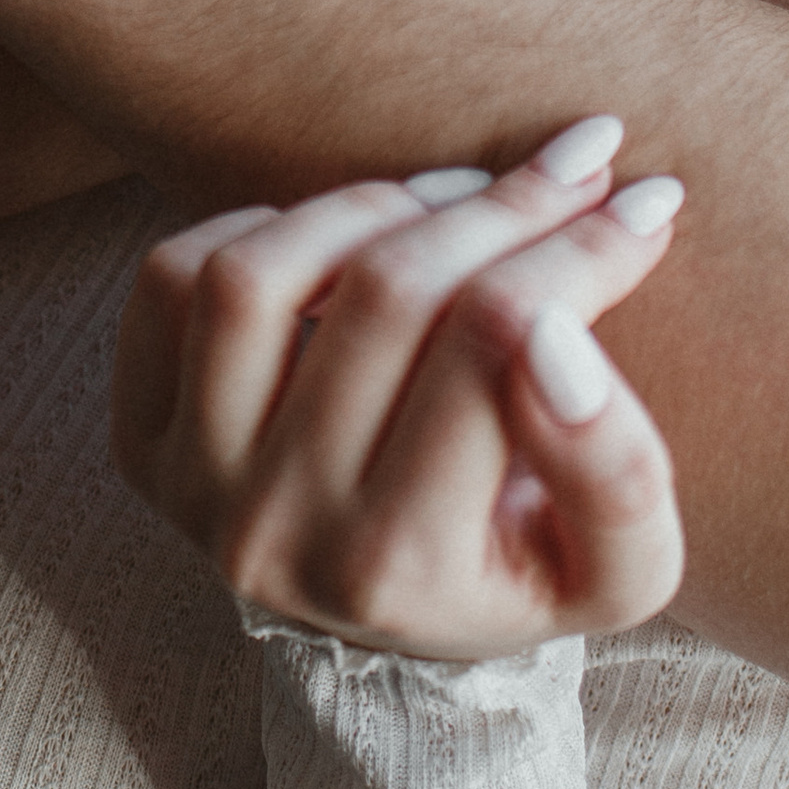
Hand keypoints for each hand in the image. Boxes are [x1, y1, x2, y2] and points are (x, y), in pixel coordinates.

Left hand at [112, 117, 686, 657]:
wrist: (392, 620)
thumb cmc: (517, 570)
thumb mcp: (615, 571)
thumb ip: (622, 474)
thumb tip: (557, 333)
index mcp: (397, 571)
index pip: (496, 345)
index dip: (582, 251)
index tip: (648, 200)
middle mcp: (272, 530)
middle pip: (389, 294)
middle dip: (504, 207)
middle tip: (577, 168)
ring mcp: (188, 482)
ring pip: (261, 271)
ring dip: (376, 201)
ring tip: (461, 199)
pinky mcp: (140, 435)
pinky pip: (174, 277)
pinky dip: (265, 229)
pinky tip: (347, 244)